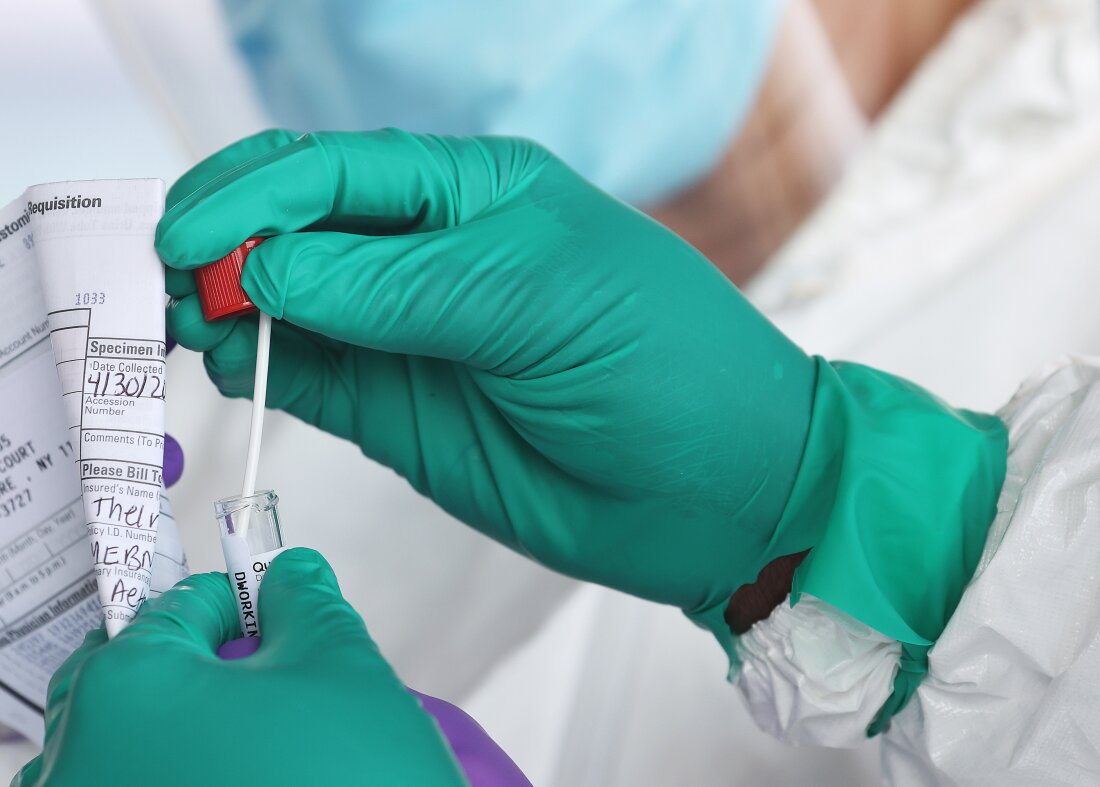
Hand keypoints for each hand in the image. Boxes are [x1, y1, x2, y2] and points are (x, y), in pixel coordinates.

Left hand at [14, 549, 467, 786]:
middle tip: (275, 677)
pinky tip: (245, 780)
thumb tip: (294, 572)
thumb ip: (310, 604)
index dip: (242, 600)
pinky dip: (184, 779)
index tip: (280, 608)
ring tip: (267, 743)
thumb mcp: (341, 671)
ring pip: (135, 750)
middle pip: (142, 682)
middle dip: (210, 669)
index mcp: (125, 690)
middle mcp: (80, 763)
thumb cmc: (344, 782)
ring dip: (191, 734)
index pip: (180, 610)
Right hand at [156, 130, 817, 639]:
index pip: (337, 171)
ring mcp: (409, 334)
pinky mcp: (398, 408)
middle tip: (168, 278)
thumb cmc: (665, 364)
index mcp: (475, 191)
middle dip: (224, 242)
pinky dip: (256, 365)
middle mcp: (432, 254)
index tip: (192, 239)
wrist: (719, 490)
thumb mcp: (538, 301)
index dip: (256, 196)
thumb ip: (399, 288)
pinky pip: (307, 374)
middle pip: (297, 229)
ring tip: (185, 324)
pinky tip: (227, 363)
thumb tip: (266, 271)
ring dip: (226, 306)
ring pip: (288, 304)